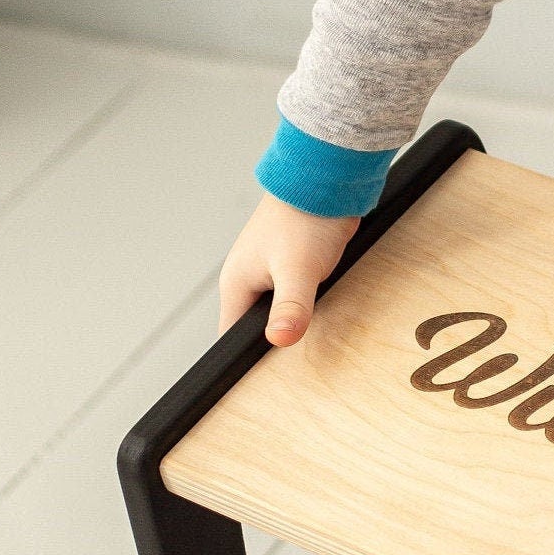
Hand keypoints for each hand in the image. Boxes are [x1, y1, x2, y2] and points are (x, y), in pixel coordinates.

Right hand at [218, 192, 359, 345]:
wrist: (325, 178)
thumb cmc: (305, 219)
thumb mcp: (298, 270)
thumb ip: (290, 308)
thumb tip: (279, 340)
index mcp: (236, 282)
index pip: (229, 334)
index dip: (242, 357)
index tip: (262, 376)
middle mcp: (246, 276)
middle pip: (250, 324)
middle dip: (269, 340)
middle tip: (292, 356)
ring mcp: (265, 267)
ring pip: (270, 308)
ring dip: (286, 319)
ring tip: (306, 330)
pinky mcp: (287, 260)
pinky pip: (287, 292)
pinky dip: (299, 301)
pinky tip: (316, 302)